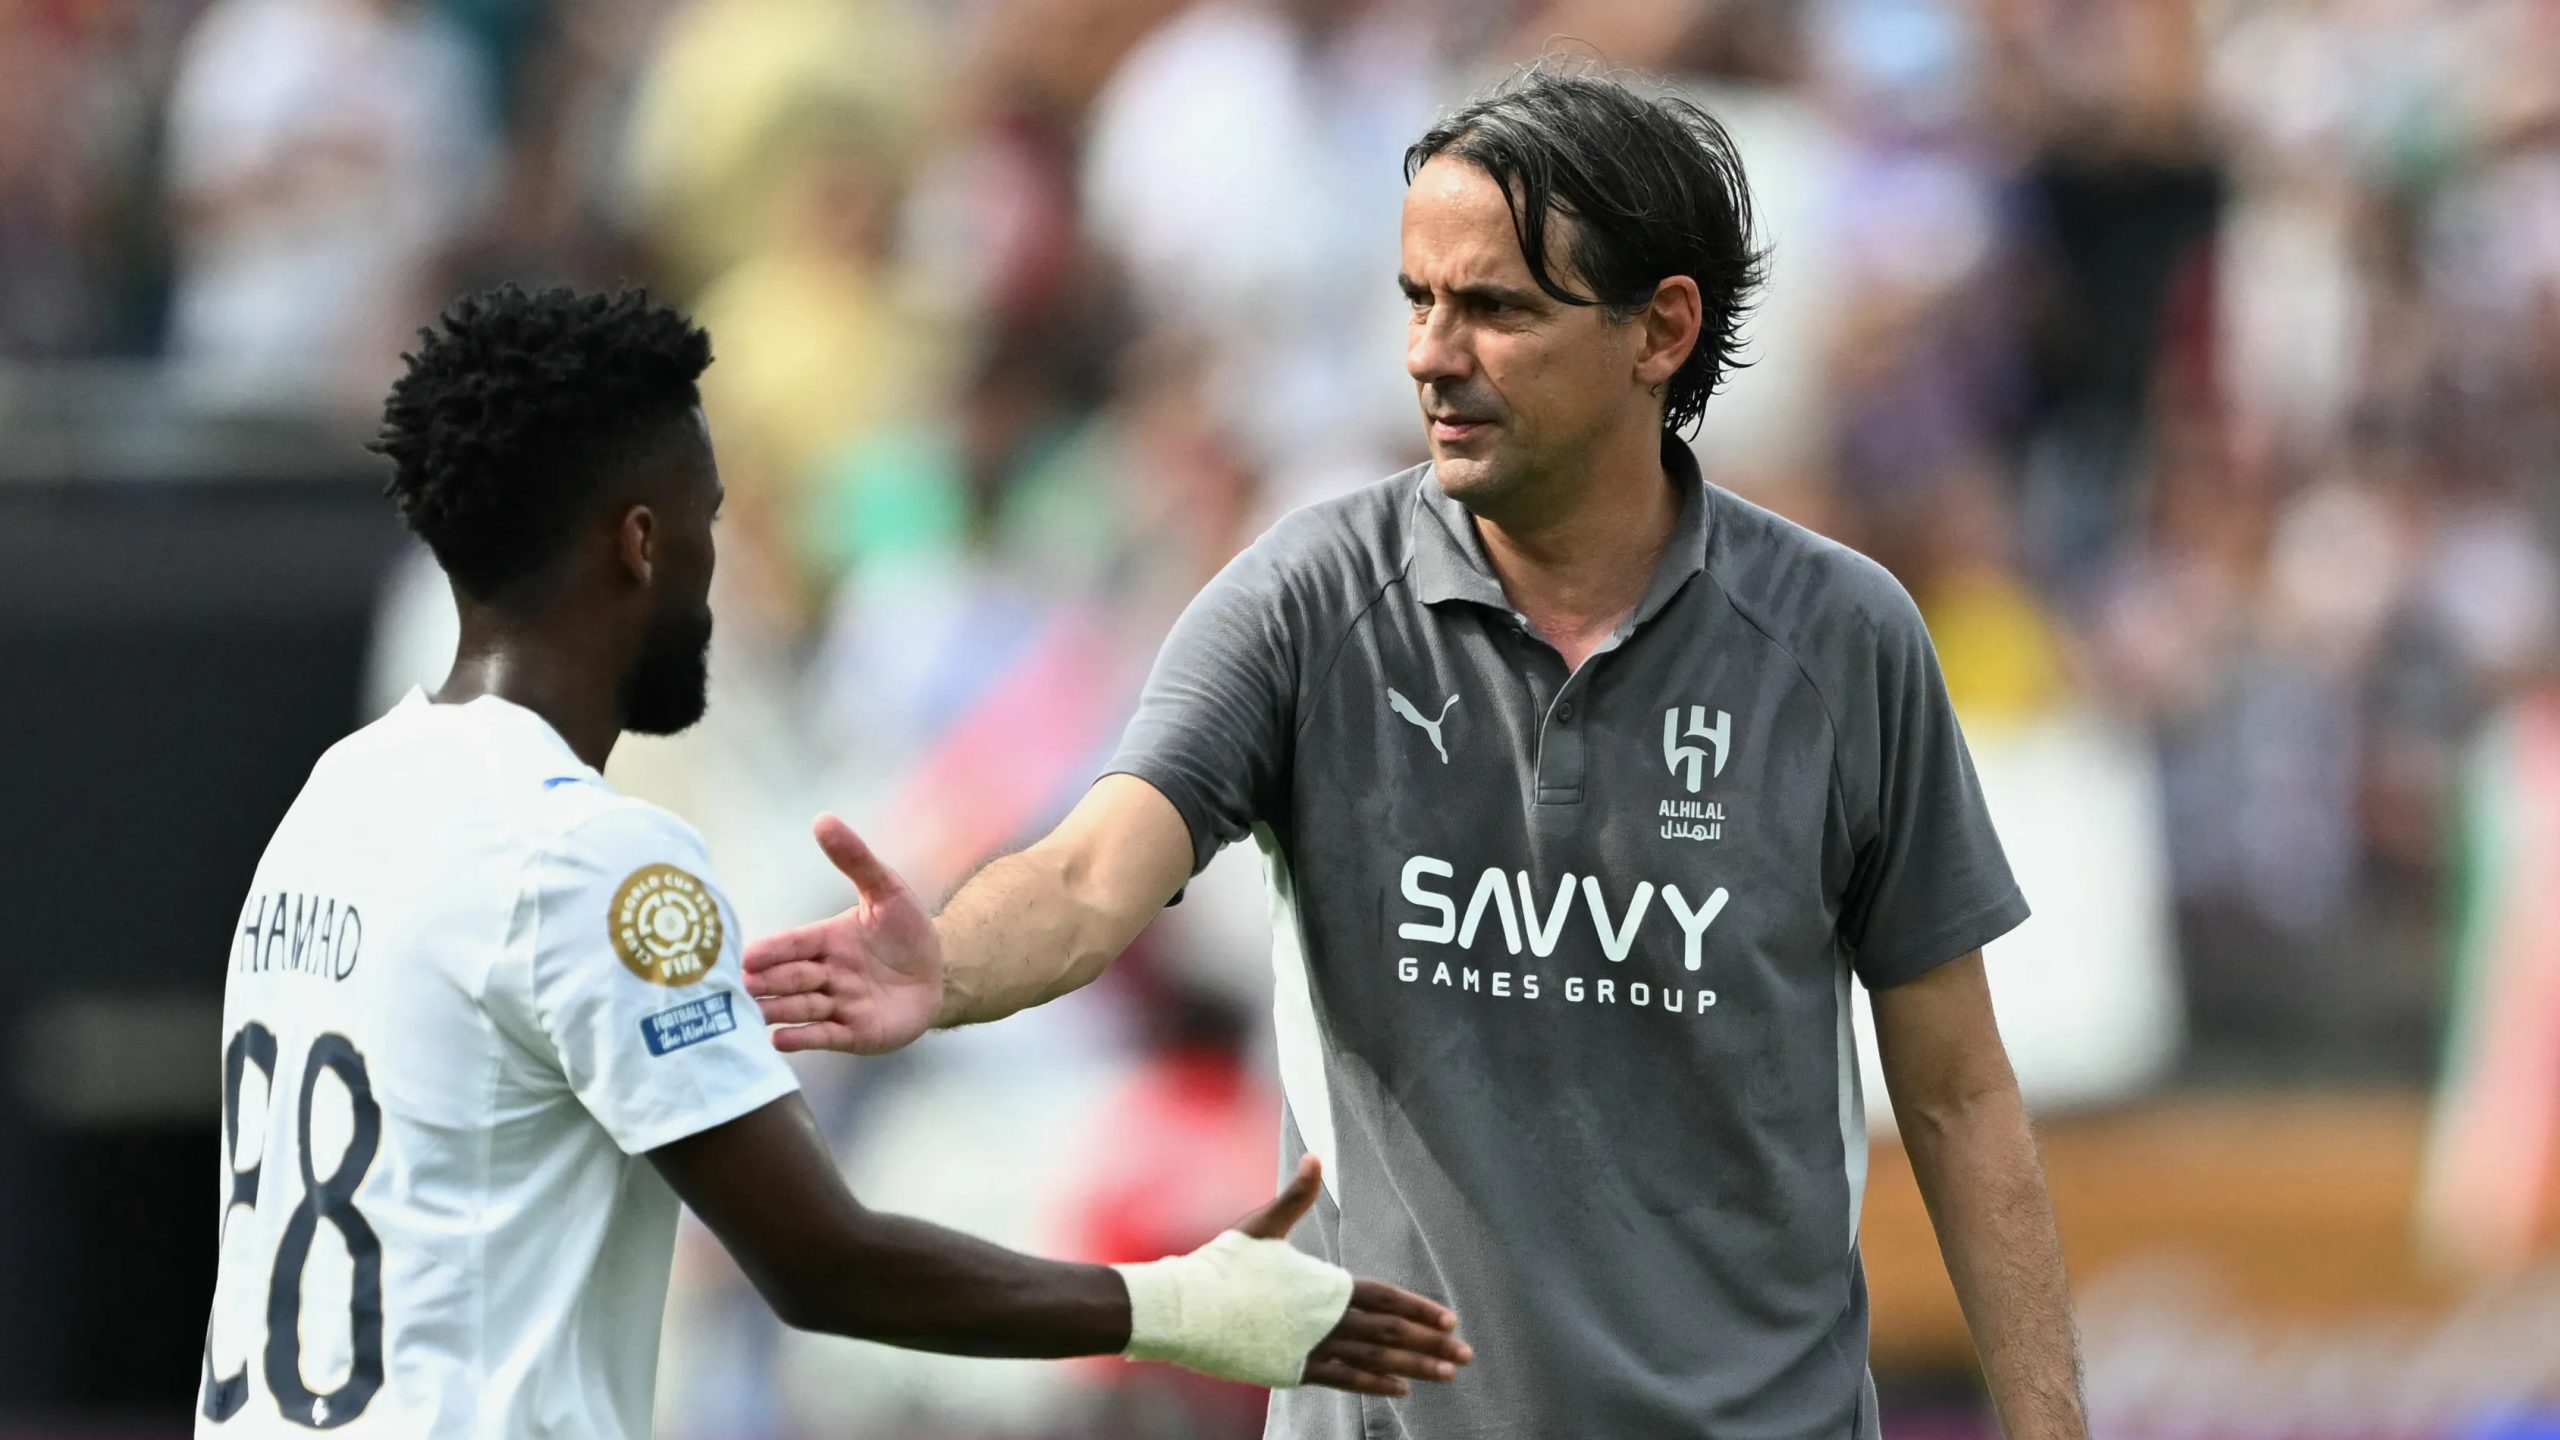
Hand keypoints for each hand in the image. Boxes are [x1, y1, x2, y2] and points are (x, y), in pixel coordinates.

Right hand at [744, 815, 945, 1054]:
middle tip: (743, 986)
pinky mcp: (853, 1033)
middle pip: (791, 977)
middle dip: (768, 981)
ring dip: (778, 1009)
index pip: (793, 943)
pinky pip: (823, 1035)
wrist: (940, 973)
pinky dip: (802, 1038)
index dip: (772, 950)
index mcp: (826, 940)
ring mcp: (837, 1004)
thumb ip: (855, 859)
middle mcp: (825, 973)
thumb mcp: (886, 890)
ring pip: (801, 1007)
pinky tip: (779, 1040)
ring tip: (755, 1013)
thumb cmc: (907, 932)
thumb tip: (823, 819)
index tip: (746, 955)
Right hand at [1241, 1157, 1471, 1397]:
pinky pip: (1346, 1381)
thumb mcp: (1262, 1225)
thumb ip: (1296, 1196)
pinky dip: (1375, 1384)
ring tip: (1447, 1375)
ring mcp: (1313, 1348)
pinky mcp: (1295, 1371)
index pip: (1386, 1298)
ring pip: (1376, 1361)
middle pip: (1391, 1334)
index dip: (1419, 1309)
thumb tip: (1315, 1156)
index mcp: (1326, 1285)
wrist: (1187, 1309)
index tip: (1450, 1320)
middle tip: (1466, 1354)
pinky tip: (1401, 1390)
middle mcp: (1327, 1320)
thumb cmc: (1223, 1264)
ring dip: (1415, 1368)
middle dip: (1431, 1343)